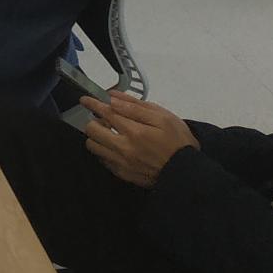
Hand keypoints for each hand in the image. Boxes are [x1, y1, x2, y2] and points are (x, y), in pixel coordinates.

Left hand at [83, 94, 199, 186]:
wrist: (187, 173)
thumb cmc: (178, 141)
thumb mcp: (163, 117)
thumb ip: (136, 106)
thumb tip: (113, 97)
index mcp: (134, 131)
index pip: (104, 112)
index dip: (92, 103)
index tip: (86, 99)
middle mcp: (124, 148)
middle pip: (92, 131)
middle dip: (92, 120)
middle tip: (101, 118)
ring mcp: (122, 163)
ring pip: (93, 147)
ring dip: (95, 136)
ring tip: (107, 132)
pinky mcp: (123, 175)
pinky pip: (103, 160)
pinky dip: (103, 151)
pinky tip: (114, 147)